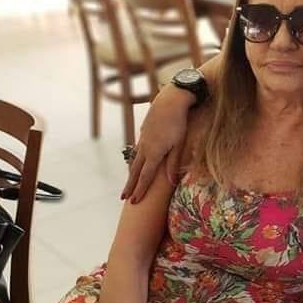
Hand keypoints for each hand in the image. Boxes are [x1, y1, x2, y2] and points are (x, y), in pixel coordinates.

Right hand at [121, 85, 193, 201]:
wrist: (170, 101)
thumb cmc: (179, 123)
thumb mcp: (179, 145)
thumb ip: (173, 163)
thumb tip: (171, 181)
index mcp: (154, 153)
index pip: (145, 176)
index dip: (140, 189)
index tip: (134, 201)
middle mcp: (145, 148)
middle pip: (136, 171)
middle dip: (130, 185)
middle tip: (123, 198)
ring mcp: (143, 139)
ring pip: (135, 160)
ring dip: (131, 174)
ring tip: (128, 184)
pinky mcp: (144, 133)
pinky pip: (138, 150)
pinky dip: (135, 160)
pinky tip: (136, 163)